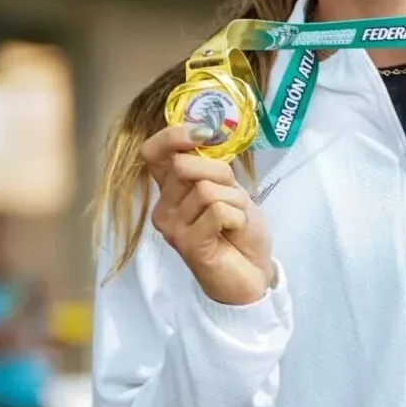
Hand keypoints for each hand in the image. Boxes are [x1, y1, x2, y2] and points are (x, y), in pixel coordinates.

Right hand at [143, 125, 274, 305]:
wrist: (252, 273)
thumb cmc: (239, 230)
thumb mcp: (229, 189)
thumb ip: (212, 168)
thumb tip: (206, 133)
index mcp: (170, 190)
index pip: (153, 153)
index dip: (174, 136)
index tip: (204, 132)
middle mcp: (163, 207)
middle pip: (184, 165)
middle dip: (220, 173)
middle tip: (233, 196)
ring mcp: (172, 227)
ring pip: (206, 189)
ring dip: (234, 201)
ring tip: (234, 220)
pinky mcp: (188, 244)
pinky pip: (218, 211)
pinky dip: (237, 217)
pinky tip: (233, 232)